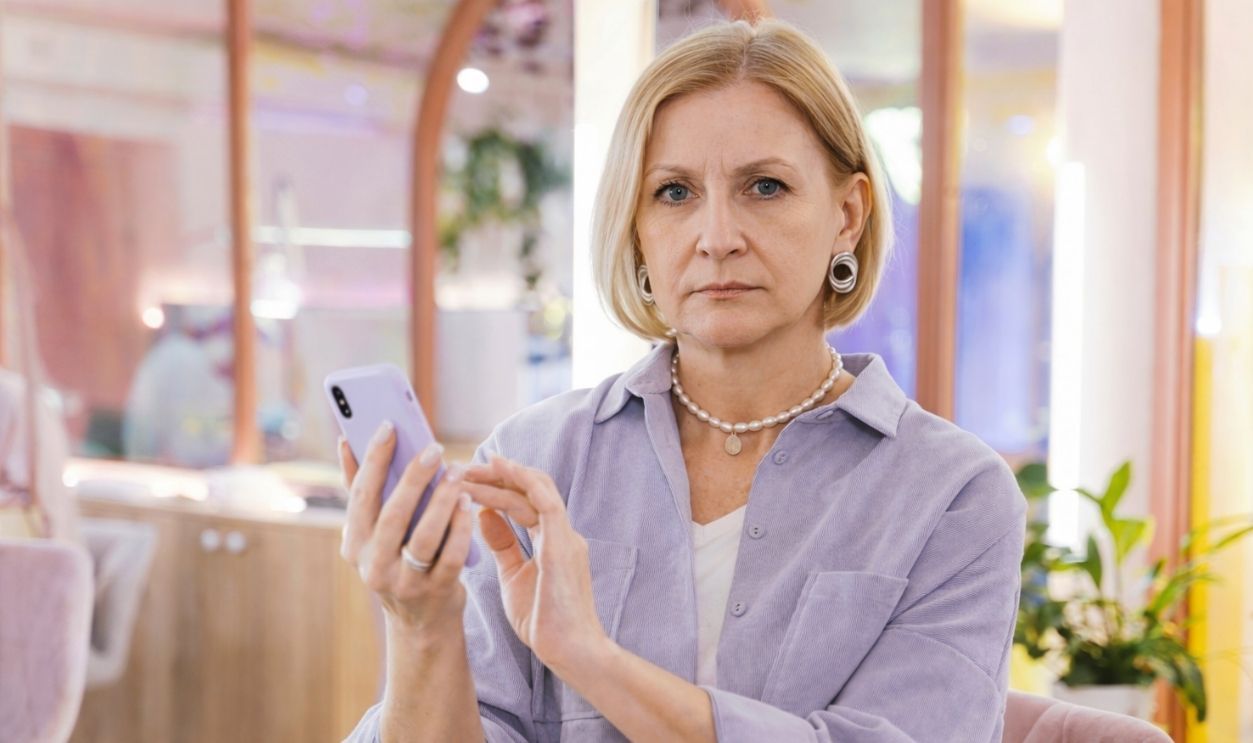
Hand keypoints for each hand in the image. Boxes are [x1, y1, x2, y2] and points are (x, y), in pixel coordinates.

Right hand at [337, 422, 475, 633]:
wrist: (420, 621)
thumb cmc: (397, 561)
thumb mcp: (373, 533)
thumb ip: (361, 489)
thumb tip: (345, 441)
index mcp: (355, 543)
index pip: (361, 495)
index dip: (374, 459)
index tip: (389, 425)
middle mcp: (373, 564)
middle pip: (393, 514)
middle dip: (414, 477)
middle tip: (434, 448)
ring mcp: (404, 582)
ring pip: (424, 536)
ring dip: (442, 500)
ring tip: (457, 472)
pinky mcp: (435, 592)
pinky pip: (450, 556)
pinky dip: (461, 528)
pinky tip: (468, 503)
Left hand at [461, 455, 607, 672]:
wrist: (570, 652)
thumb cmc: (545, 622)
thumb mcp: (514, 577)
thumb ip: (503, 545)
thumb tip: (484, 516)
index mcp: (554, 541)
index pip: (526, 501)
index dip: (498, 486)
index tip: (467, 479)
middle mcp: (563, 532)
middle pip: (529, 489)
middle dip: (495, 475)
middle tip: (460, 468)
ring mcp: (565, 536)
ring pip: (534, 490)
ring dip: (501, 476)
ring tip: (469, 469)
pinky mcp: (562, 544)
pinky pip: (545, 502)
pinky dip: (523, 481)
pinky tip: (500, 469)